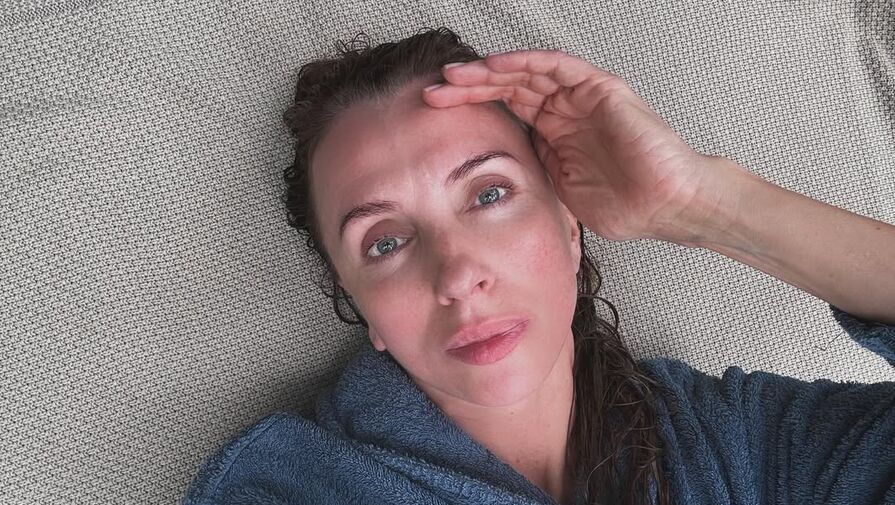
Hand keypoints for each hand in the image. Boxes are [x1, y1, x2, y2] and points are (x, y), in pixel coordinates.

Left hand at [422, 49, 747, 243]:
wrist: (666, 207)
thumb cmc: (625, 206)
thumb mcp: (559, 191)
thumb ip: (532, 172)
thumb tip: (493, 174)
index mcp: (553, 134)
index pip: (503, 111)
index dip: (469, 109)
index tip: (433, 115)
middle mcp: (563, 110)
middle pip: (507, 88)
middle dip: (468, 88)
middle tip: (432, 91)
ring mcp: (580, 97)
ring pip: (525, 72)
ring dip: (487, 72)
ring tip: (453, 75)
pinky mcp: (599, 88)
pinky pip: (556, 67)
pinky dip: (524, 63)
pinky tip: (494, 66)